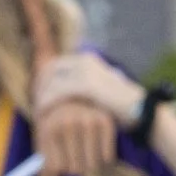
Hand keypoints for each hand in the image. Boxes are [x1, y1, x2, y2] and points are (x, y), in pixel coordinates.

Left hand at [31, 51, 140, 175]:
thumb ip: (81, 88)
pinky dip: (46, 104)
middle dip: (38, 87)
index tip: (36, 95)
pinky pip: (56, 93)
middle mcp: (85, 60)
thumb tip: (63, 93)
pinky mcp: (86, 85)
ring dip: (40, 98)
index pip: (55, 64)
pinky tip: (42, 116)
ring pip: (50, 82)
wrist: (141, 111)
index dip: (42, 79)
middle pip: (49, 70)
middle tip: (34, 105)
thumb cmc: (120, 107)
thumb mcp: (98, 91)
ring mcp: (86, 71)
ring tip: (37, 114)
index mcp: (87, 59)